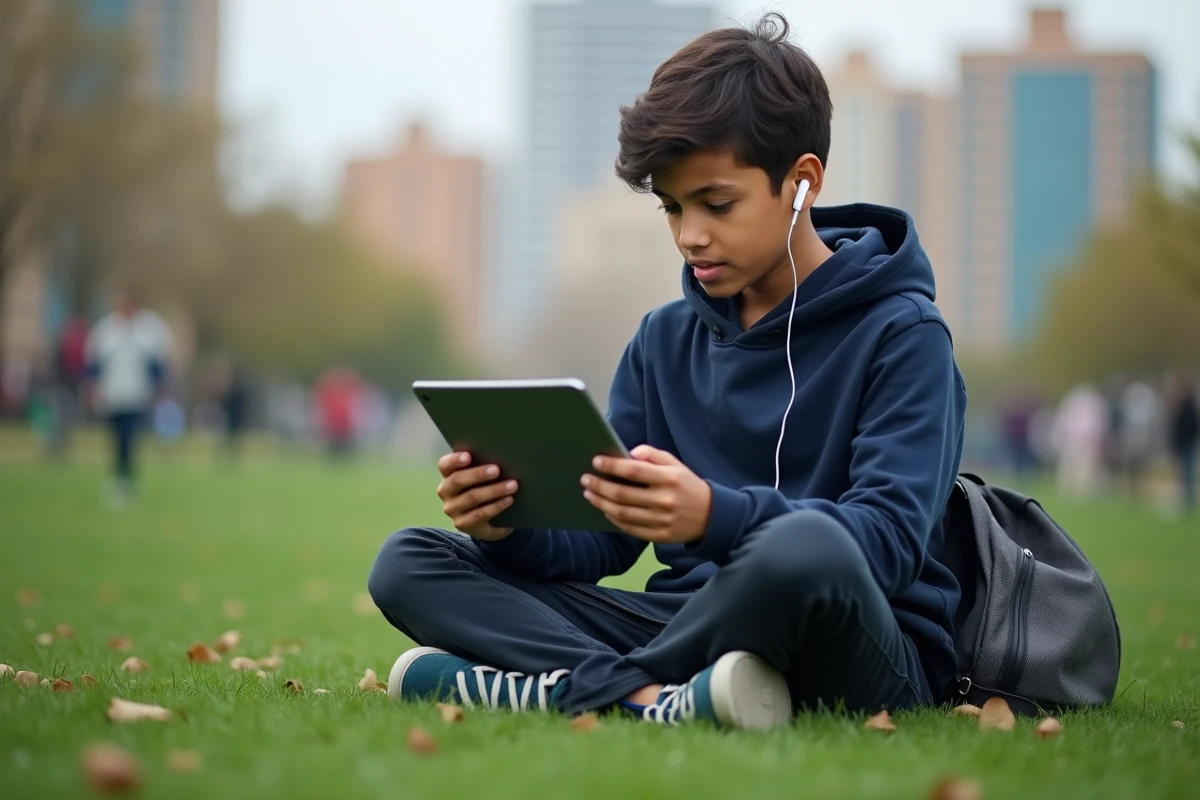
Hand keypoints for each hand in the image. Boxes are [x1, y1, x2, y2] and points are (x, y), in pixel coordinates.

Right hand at [435, 451, 517, 540]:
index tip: (468, 456)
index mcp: (448, 474)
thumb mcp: (483, 477)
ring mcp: (452, 509)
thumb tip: (502, 456)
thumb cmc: (486, 488)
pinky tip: (509, 500)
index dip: (455, 460)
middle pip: (457, 480)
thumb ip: (484, 466)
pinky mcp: (462, 524)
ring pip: (471, 497)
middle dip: (478, 474)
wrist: (491, 519)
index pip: (445, 465)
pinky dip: (496, 506)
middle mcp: (445, 491)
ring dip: (494, 490)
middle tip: (497, 470)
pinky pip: (479, 514)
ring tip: (512, 485)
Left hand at [581, 445, 711, 542]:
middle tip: (585, 479)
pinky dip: (614, 519)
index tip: (596, 461)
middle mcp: (665, 501)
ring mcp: (662, 521)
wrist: (712, 515)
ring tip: (589, 494)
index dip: (612, 466)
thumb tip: (629, 453)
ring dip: (601, 503)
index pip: (634, 471)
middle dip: (599, 486)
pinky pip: (631, 529)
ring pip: (623, 514)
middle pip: (623, 494)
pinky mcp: (661, 536)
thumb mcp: (676, 464)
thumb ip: (653, 455)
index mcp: (670, 479)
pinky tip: (605, 510)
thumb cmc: (687, 485)